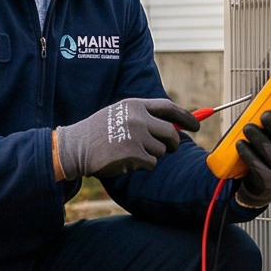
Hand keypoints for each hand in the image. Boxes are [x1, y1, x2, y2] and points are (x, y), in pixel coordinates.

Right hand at [54, 98, 199, 179]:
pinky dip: (142, 166)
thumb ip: (143, 118)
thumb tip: (172, 129)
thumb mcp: (118, 115)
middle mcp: (138, 117)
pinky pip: (151, 163)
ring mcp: (137, 135)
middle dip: (172, 144)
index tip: (196, 125)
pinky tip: (125, 161)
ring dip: (151, 156)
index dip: (185, 117)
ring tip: (130, 153)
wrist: (74, 147)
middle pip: (170, 133)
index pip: (168, 108)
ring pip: (161, 151)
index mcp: (135, 105)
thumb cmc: (96, 133)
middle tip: (168, 149)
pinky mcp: (134, 153)